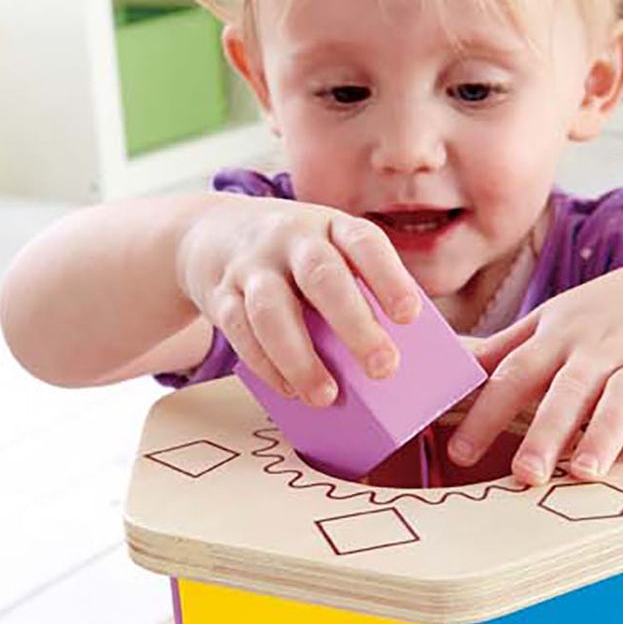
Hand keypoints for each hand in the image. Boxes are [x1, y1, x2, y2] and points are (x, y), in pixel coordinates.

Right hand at [176, 195, 420, 405]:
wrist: (213, 233)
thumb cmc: (294, 258)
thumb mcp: (327, 252)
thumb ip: (355, 291)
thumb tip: (387, 358)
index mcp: (331, 226)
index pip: (363, 243)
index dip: (388, 277)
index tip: (409, 316)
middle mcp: (290, 238)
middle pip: (321, 276)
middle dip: (354, 323)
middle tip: (383, 369)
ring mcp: (251, 266)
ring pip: (271, 310)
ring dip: (300, 358)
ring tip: (326, 397)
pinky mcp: (221, 295)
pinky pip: (240, 332)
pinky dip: (266, 366)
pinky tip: (290, 390)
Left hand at [447, 262, 622, 483]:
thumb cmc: (598, 317)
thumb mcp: (549, 322)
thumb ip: (502, 350)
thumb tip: (445, 370)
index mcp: (558, 336)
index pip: (515, 374)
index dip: (486, 412)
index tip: (459, 454)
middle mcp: (599, 347)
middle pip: (568, 390)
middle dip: (546, 432)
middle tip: (526, 474)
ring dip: (604, 433)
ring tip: (585, 472)